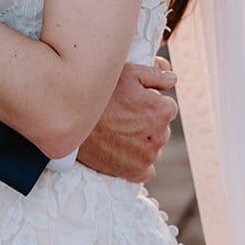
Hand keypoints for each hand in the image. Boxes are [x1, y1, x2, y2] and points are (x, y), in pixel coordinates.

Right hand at [76, 58, 177, 182]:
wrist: (73, 118)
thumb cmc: (100, 93)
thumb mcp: (129, 72)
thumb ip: (156, 74)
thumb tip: (172, 78)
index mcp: (161, 111)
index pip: (168, 107)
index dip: (152, 102)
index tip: (137, 101)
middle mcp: (159, 136)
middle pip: (161, 128)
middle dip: (148, 121)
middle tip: (125, 114)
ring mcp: (147, 157)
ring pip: (153, 147)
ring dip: (143, 140)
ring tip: (119, 130)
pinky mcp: (134, 172)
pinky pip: (145, 169)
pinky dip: (137, 161)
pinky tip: (123, 149)